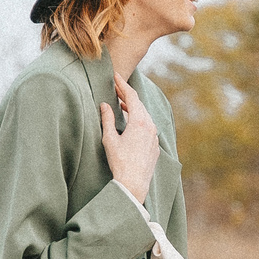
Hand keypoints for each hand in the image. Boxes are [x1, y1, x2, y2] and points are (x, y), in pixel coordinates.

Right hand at [100, 74, 159, 199]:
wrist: (134, 183)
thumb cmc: (120, 162)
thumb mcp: (109, 138)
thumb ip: (107, 119)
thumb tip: (104, 105)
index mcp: (140, 121)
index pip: (132, 97)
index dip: (123, 85)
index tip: (116, 76)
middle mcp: (150, 126)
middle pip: (139, 104)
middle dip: (127, 95)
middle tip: (117, 88)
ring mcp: (154, 136)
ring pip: (145, 115)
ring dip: (134, 108)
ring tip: (123, 104)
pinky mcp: (155, 146)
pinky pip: (148, 127)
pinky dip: (140, 120)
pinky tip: (132, 123)